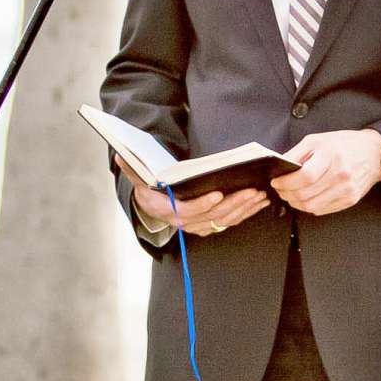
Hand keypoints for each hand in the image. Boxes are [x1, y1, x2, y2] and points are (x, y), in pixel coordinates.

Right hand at [117, 162, 269, 235]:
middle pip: (212, 215)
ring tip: (260, 195)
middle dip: (234, 204)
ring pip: (225, 220)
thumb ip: (132, 168)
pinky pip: (230, 222)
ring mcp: (198, 225)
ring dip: (244, 208)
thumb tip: (120, 155)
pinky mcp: (209, 226)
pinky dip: (246, 213)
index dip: (203, 204)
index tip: (218, 194)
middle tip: (252, 191)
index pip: (188, 211)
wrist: (152, 208)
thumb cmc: (149, 191)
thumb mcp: (138, 179)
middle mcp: (185, 222)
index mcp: (168, 211)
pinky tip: (259, 202)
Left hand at [273, 128, 380, 216]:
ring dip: (295, 203)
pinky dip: (309, 206)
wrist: (373, 153)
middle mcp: (341, 175)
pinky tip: (306, 197)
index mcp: (332, 156)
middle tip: (280, 189)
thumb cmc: (344, 144)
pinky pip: (322, 210)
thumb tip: (278, 167)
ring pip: (312, 206)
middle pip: (306, 194)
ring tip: (290, 194)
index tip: (276, 182)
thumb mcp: (317, 140)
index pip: (305, 177)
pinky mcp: (349, 200)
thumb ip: (296, 153)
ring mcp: (347, 190)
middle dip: (286, 194)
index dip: (286, 183)